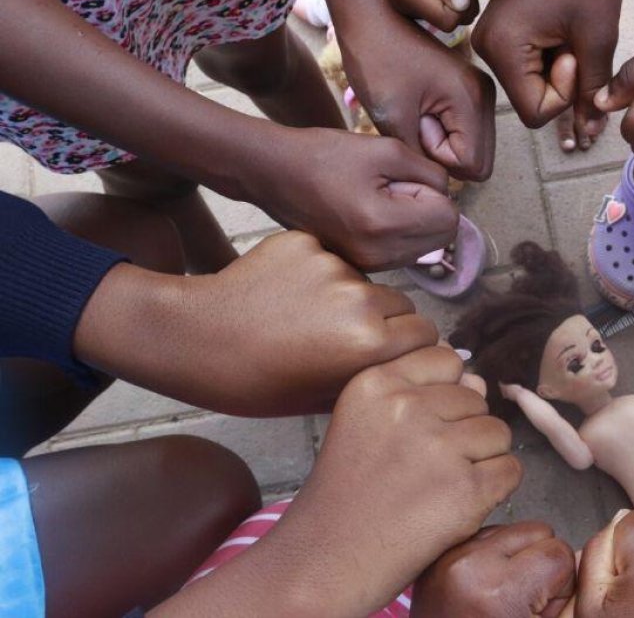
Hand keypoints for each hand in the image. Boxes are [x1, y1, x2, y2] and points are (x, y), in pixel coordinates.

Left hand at [75, 231, 439, 415]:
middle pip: (402, 304)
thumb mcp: (326, 398)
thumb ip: (382, 377)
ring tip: (308, 317)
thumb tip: (430, 362)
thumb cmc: (259, 382)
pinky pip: (331, 258)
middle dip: (385, 320)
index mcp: (370, 344)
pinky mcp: (306, 242)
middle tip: (343, 338)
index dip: (406, 346)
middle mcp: (360, 300)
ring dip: (350, 296)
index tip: (383, 355)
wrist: (195, 340)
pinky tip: (288, 294)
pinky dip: (318, 274)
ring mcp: (331, 266)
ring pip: (365, 281)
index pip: (425, 333)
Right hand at [234, 347, 520, 614]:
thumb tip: (480, 380)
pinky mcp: (466, 488)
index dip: (446, 394)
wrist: (327, 558)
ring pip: (498, 433)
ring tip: (441, 486)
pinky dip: (495, 490)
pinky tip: (458, 504)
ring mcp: (439, 447)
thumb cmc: (349, 493)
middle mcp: (408, 407)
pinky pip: (511, 469)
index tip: (425, 425)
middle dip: (463, 431)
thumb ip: (424, 394)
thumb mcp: (368, 425)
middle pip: (476, 399)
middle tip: (427, 468)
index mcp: (377, 384)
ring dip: (482, 460)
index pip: (445, 360)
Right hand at [248, 127, 457, 270]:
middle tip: (393, 188)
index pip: (449, 219)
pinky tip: (369, 212)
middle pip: (442, 238)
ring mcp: (368, 265)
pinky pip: (403, 252)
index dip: (435, 193)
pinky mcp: (361, 266)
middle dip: (429, 209)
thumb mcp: (387, 149)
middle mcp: (378, 255)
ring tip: (378, 199)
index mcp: (384, 226)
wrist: (272, 174)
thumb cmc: (325, 155)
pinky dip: (398, 232)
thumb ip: (431, 173)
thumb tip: (448, 196)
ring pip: (425, 246)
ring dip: (414, 221)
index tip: (404, 179)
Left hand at [338, 9, 495, 179]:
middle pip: (480, 161)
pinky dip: (445, 133)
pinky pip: (466, 131)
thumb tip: (439, 183)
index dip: (440, 159)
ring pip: (474, 148)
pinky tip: (421, 112)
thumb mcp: (393, 119)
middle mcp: (485, 97)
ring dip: (443, 144)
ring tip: (416, 116)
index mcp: (471, 100)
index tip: (415, 128)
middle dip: (445, 155)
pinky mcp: (470, 91)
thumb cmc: (377, 62)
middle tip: (415, 125)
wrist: (373, 19)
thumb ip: (421, 158)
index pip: (472, 165)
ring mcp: (480, 92)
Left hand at [412, 522, 575, 616]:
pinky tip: (486, 587)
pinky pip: (485, 536)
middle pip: (538, 531)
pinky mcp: (437, 557)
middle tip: (522, 602)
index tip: (541, 608)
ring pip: (512, 528)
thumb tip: (582, 557)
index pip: (559, 552)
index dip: (561, 583)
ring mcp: (448, 557)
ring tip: (502, 595)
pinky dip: (493, 557)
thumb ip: (570, 597)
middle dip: (541, 563)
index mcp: (498, 591)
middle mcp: (468, 565)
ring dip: (517, 556)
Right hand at [472, 0, 620, 140]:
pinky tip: (564, 28)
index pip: (535, 112)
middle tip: (575, 37)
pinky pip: (530, 66)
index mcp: (500, 48)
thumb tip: (592, 130)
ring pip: (533, 84)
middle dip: (563, 82)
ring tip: (570, 28)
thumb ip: (592, 88)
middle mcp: (485, 46)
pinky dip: (554, 57)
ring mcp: (491, 38)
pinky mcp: (502, 31)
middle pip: (531, 101)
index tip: (575, 53)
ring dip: (560, 69)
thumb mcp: (597, 36)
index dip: (565, 94)